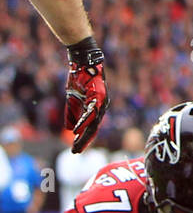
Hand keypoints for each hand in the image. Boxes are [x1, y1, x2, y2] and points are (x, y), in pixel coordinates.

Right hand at [64, 38, 108, 152]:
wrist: (82, 60)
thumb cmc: (79, 78)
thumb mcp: (72, 99)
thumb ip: (71, 114)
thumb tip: (69, 130)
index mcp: (97, 108)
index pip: (91, 127)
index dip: (84, 138)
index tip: (76, 149)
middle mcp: (102, 106)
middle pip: (94, 128)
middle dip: (84, 141)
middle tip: (75, 152)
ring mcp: (102, 101)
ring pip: (93, 122)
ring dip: (84, 135)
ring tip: (76, 145)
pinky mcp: (99, 95)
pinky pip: (91, 112)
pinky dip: (83, 121)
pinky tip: (77, 130)